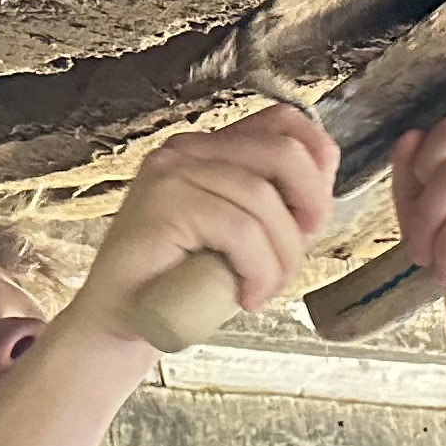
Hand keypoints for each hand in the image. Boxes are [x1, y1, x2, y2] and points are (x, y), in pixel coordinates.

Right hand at [64, 106, 337, 343]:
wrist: (119, 323)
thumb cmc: (181, 286)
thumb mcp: (245, 239)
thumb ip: (278, 204)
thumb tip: (326, 173)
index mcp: (208, 150)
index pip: (281, 122)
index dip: (316, 159)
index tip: (314, 216)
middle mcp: (186, 150)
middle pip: (282, 152)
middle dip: (310, 208)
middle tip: (295, 258)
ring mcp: (170, 173)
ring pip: (263, 199)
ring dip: (280, 257)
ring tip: (263, 290)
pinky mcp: (162, 204)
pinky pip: (240, 229)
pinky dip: (258, 269)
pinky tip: (246, 296)